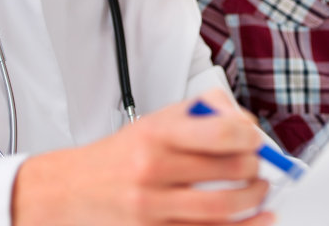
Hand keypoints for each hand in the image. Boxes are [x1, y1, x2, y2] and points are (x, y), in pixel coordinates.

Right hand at [11, 88, 273, 224]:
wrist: (68, 190)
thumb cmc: (118, 156)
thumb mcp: (154, 122)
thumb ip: (200, 114)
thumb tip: (244, 121)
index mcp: (157, 133)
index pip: (221, 131)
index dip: (250, 136)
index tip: (255, 140)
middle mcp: (153, 168)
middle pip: (228, 171)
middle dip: (256, 169)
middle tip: (259, 167)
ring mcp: (152, 207)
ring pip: (223, 208)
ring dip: (254, 201)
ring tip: (259, 192)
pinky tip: (255, 221)